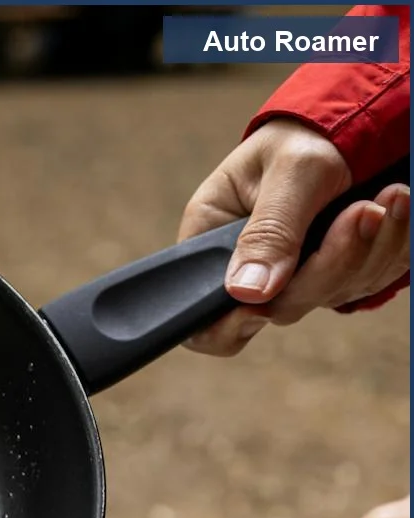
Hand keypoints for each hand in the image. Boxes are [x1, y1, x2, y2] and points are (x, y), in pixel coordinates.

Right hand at [179, 119, 410, 355]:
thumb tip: (248, 292)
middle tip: (365, 210)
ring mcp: (297, 273)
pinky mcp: (338, 270)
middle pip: (283, 307)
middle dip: (333, 263)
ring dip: (374, 248)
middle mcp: (252, 266)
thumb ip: (270, 232)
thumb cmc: (307, 135)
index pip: (203, 313)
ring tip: (392, 195)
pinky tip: (397, 206)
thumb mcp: (288, 173)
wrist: (353, 113)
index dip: (229, 324)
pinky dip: (391, 246)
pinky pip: (370, 280)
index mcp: (213, 242)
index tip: (265, 303)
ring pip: (334, 295)